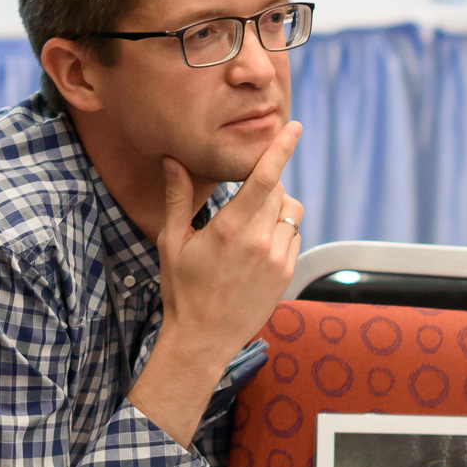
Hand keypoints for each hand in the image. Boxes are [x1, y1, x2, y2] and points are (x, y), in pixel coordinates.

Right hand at [154, 119, 303, 366]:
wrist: (203, 339)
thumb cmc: (182, 290)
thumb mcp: (172, 242)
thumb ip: (178, 198)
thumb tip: (172, 160)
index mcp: (231, 228)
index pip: (265, 177)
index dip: (282, 148)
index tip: (295, 127)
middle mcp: (260, 241)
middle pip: (279, 190)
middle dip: (266, 183)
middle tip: (243, 196)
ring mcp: (278, 259)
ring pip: (291, 213)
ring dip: (276, 208)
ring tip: (250, 226)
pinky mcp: (286, 274)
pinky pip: (294, 237)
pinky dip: (281, 232)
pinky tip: (257, 248)